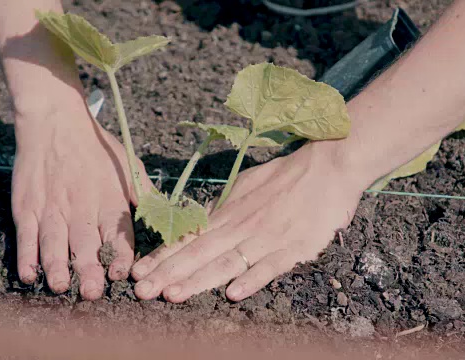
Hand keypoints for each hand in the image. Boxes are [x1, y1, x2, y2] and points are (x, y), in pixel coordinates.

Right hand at [12, 105, 149, 299]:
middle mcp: (81, 208)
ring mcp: (52, 209)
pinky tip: (29, 275)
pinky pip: (26, 236)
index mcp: (109, 201)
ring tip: (60, 287)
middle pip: (85, 244)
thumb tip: (171, 216)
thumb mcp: (130, 167)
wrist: (56, 122)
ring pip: (54, 243)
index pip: (118, 235)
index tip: (120, 275)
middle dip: (89, 270)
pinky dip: (26, 257)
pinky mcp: (28, 207)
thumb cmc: (98, 148)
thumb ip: (147, 195)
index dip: (120, 256)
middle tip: (91, 293)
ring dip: (57, 267)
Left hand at [130, 141, 366, 301]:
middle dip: (168, 274)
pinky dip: (252, 279)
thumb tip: (200, 222)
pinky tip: (233, 294)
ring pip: (227, 262)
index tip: (138, 272)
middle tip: (141, 291)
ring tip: (173, 295)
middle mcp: (241, 227)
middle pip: (199, 254)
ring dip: (198, 280)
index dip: (163, 257)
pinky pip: (270, 266)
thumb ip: (223, 208)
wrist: (326, 167)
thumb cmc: (285, 176)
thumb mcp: (245, 186)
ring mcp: (267, 238)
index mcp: (228, 213)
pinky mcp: (294, 247)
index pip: (189, 239)